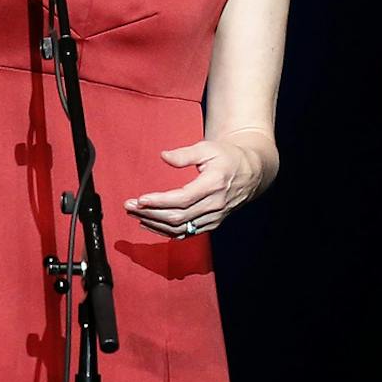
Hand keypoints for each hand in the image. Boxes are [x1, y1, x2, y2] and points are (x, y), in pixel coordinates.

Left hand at [123, 137, 265, 236]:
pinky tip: (150, 224)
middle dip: (150, 213)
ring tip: (135, 215)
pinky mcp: (212, 223)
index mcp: (214, 183)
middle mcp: (216, 204)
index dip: (160, 201)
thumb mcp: (208, 148)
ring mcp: (215, 216)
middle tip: (129, 206)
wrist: (253, 172)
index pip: (183, 198)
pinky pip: (187, 233)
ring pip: (181, 228)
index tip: (140, 199)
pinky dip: (166, 232)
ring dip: (155, 224)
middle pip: (178, 216)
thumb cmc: (227, 157)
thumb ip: (185, 154)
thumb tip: (163, 156)